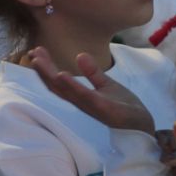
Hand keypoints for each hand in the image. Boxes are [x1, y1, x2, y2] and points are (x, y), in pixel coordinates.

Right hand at [30, 46, 155, 134]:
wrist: (143, 124)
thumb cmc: (125, 106)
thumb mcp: (107, 85)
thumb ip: (93, 73)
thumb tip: (79, 55)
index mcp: (81, 97)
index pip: (59, 82)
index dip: (46, 68)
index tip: (36, 52)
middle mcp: (82, 103)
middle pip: (57, 87)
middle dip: (43, 71)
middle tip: (32, 54)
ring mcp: (93, 107)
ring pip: (67, 92)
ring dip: (52, 76)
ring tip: (39, 62)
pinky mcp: (105, 110)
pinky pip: (87, 98)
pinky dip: (74, 87)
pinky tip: (63, 75)